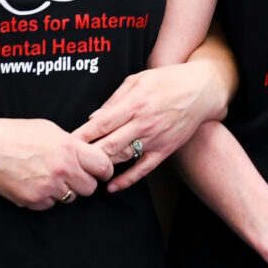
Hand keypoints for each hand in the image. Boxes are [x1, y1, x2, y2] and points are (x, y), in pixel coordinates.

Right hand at [0, 116, 114, 209]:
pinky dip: (44, 198)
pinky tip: (34, 183)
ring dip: (63, 191)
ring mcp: (48, 187)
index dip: (104, 171)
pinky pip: (49, 205)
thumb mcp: (51, 130)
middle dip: (83, 183)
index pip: (103, 167)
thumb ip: (72, 144)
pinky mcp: (33, 200)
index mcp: (70, 149)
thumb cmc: (17, 133)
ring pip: (69, 198)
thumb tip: (87, 155)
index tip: (100, 172)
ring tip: (47, 177)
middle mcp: (62, 170)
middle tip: (72, 176)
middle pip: (89, 188)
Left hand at [72, 64, 228, 190]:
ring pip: (123, 157)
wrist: (202, 90)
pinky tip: (112, 186)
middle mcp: (143, 123)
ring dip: (102, 166)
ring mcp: (155, 138)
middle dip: (86, 154)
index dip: (81, 135)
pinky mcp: (165, 149)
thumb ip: (115, 100)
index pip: (101, 124)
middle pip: (108, 144)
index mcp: (134, 103)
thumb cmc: (168, 80)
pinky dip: (127, 180)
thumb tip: (94, 117)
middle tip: (68, 162)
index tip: (65, 143)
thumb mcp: (138, 80)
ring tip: (84, 173)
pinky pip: (144, 169)